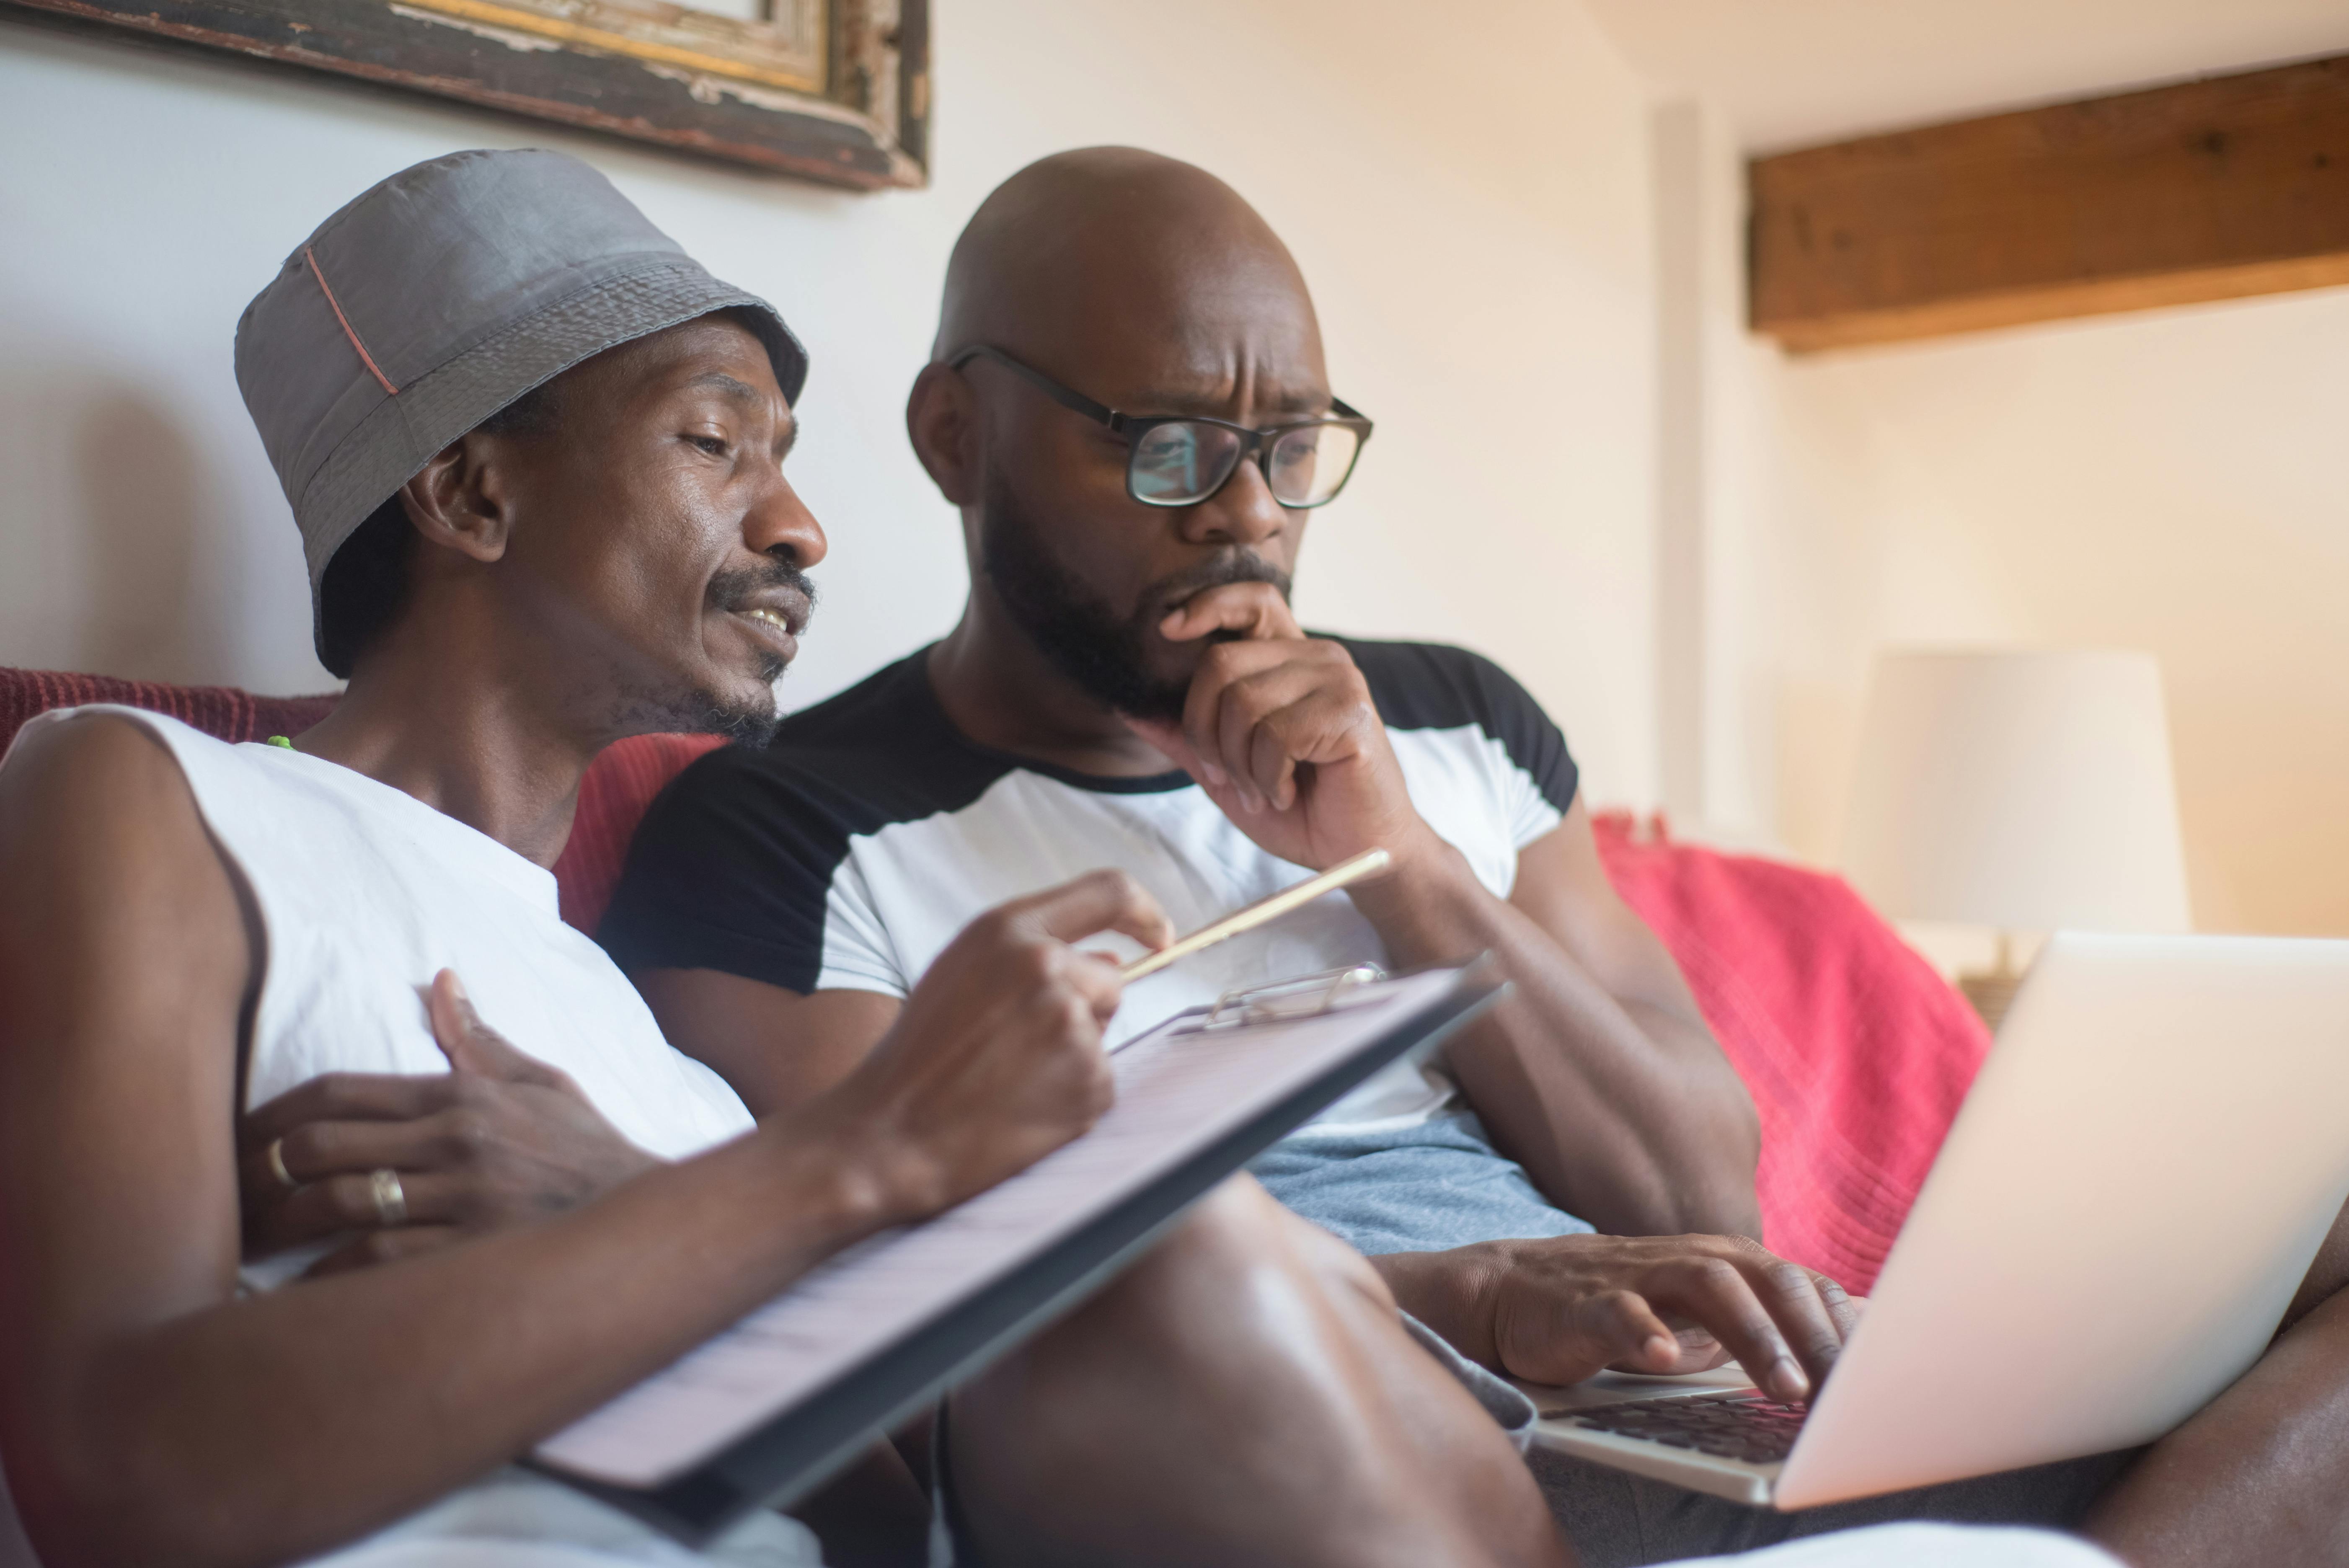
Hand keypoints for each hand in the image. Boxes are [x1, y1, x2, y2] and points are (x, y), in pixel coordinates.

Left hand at [238, 970, 660, 1274]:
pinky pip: (375, 1266)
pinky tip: (301, 1291)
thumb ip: (483, 1041)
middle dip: (260, 1173)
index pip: (338, 1093)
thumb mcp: (546, 1084)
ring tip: (247, 1246)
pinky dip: (327, 1280)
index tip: (234, 1139)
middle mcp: (456, 1141)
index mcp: (462, 1096)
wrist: (653, 1219)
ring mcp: (463, 1199)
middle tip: (227, 1198)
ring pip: (340, 1204)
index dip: (269, 1115)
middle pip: (321, 1146)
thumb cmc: (590, 1154)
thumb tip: (443, 981)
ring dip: (282, 1227)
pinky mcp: (471, 1254)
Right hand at [811, 869, 1173, 1219]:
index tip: (1158, 936)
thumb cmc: (919, 1055)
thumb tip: (1113, 955)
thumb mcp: (962, 975)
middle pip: (1109, 978)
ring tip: (1010, 1078)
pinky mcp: (1089, 1081)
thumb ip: (1029, 953)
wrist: (888, 1134)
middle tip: (1019, 1048)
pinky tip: (1022, 1109)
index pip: (1108, 891)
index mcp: (1007, 930)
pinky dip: (1072, 1098)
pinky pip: (1101, 1082)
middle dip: (1084, 1009)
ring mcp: (1070, 1024)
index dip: (1142, 911)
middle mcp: (1045, 967)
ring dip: (1074, 1054)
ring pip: (1103, 1033)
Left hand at [1124, 582, 1440, 875]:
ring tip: (1261, 791)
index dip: (1207, 606)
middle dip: (1205, 731)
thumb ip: (1185, 738)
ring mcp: (1338, 679)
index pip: (1251, 600)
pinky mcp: (1350, 711)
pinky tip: (1286, 793)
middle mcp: (1317, 657)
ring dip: (1239, 764)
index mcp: (1290, 659)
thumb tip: (1128, 709)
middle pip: (1220, 663)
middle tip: (1226, 776)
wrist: (1358, 852)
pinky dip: (1267, 777)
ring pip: (1243, 702)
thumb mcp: (1227, 772)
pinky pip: (1275, 735)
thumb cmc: (1298, 809)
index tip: (1167, 630)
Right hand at [1403, 1233, 1859, 1405]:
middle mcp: (1691, 1259)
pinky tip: (1663, 1357)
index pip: (1803, 1286)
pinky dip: (1644, 1330)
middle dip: (1815, 1336)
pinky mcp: (1585, 1300)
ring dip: (1755, 1335)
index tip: (1883, 1380)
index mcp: (1727, 1264)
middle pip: (1769, 1279)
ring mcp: (1638, 1275)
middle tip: (1846, 1394)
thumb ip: (1766, 1323)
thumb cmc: (1624, 1308)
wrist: (1514, 1291)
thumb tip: (1849, 1347)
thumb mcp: (1703, 1317)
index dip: (1845, 1329)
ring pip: (1708, 1287)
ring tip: (1785, 1387)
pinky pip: (1618, 1310)